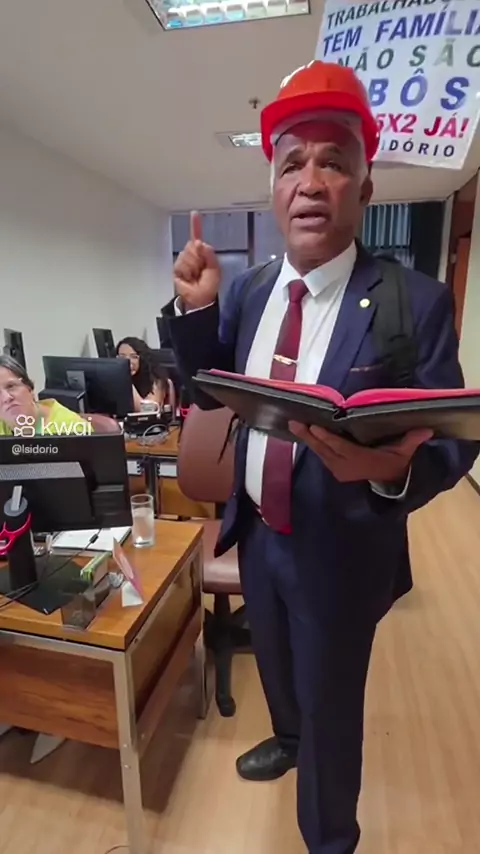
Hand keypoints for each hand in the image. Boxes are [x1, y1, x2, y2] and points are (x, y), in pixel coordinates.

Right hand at [173, 211, 220, 310]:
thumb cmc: (209, 285)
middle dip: (198, 257)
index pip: (197, 236)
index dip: (195, 225)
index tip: (194, 214)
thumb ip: (209, 254)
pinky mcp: (176, 269)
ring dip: (193, 266)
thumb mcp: (215, 268)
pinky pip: (181, 264)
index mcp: (202, 253)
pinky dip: (187, 272)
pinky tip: (189, 279)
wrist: (200, 299)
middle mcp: (191, 255)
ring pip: (186, 255)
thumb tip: (199, 242)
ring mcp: (183, 262)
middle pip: (192, 245)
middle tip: (201, 270)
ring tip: (195, 276)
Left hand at [289, 423, 432, 483]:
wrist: (389, 482)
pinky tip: (303, 433)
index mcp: (360, 460)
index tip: (314, 427)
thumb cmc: (394, 463)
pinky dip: (313, 444)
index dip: (326, 437)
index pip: (340, 447)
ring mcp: (338, 469)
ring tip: (294, 425)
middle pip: (324, 449)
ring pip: (320, 452)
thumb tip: (426, 430)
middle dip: (308, 436)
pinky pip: (321, 455)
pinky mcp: (334, 469)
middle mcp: (345, 466)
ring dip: (307, 439)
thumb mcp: (403, 453)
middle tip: (294, 423)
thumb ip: (411, 441)